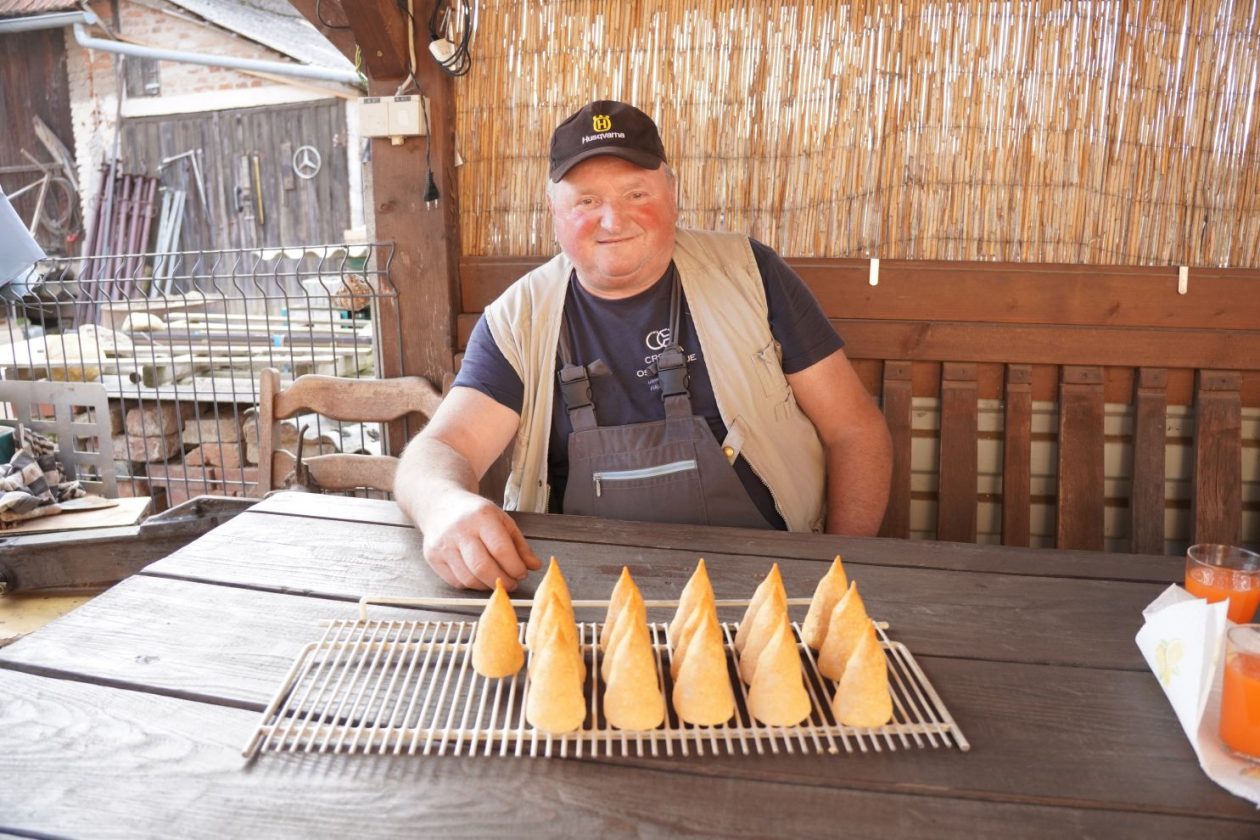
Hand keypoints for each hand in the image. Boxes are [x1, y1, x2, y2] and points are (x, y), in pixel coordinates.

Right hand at [420, 490, 541, 589]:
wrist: (442, 503)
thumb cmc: (475, 513)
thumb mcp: (502, 520)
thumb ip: (520, 544)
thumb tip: (534, 566)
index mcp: (481, 516)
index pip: (501, 549)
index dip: (515, 567)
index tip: (522, 573)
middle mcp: (460, 530)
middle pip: (482, 567)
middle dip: (502, 581)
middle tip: (512, 584)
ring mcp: (443, 544)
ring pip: (468, 578)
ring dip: (487, 585)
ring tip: (497, 580)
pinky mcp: (432, 556)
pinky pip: (456, 581)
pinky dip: (471, 584)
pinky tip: (479, 577)